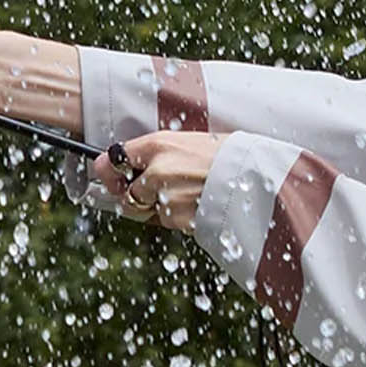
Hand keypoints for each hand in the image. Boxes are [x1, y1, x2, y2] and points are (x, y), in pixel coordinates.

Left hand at [89, 131, 223, 231]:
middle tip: (151, 193)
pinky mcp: (179, 220)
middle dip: (135, 198)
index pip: (115, 158)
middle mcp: (157, 170)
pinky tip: (197, 204)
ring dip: (159, 209)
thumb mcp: (189, 143)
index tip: (108, 175)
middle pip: (127, 194)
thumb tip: (116, 163)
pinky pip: (169, 223)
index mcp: (159, 144)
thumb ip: (154, 154)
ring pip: (148, 212)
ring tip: (188, 195)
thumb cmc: (227, 157)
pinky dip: (178, 219)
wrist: (257, 178)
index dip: (108, 172)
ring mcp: (166, 197)